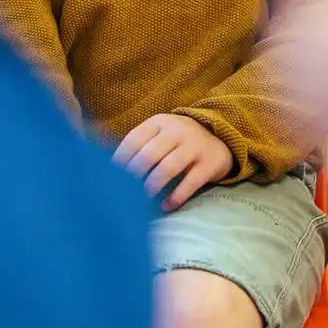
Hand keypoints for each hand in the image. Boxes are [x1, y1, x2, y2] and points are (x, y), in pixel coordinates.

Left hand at [113, 113, 233, 210]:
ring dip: (152, 186)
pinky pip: (189, 183)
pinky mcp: (209, 164)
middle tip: (124, 191)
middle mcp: (178, 131)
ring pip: (168, 168)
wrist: (221, 140)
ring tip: (142, 198)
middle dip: (133, 175)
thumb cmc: (179, 141)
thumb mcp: (160, 134)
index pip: (134, 139)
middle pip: (149, 154)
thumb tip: (106, 167)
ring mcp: (195, 146)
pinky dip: (175, 197)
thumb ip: (139, 145)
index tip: (108, 176)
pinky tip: (166, 206)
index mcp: (160, 122)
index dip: (119, 159)